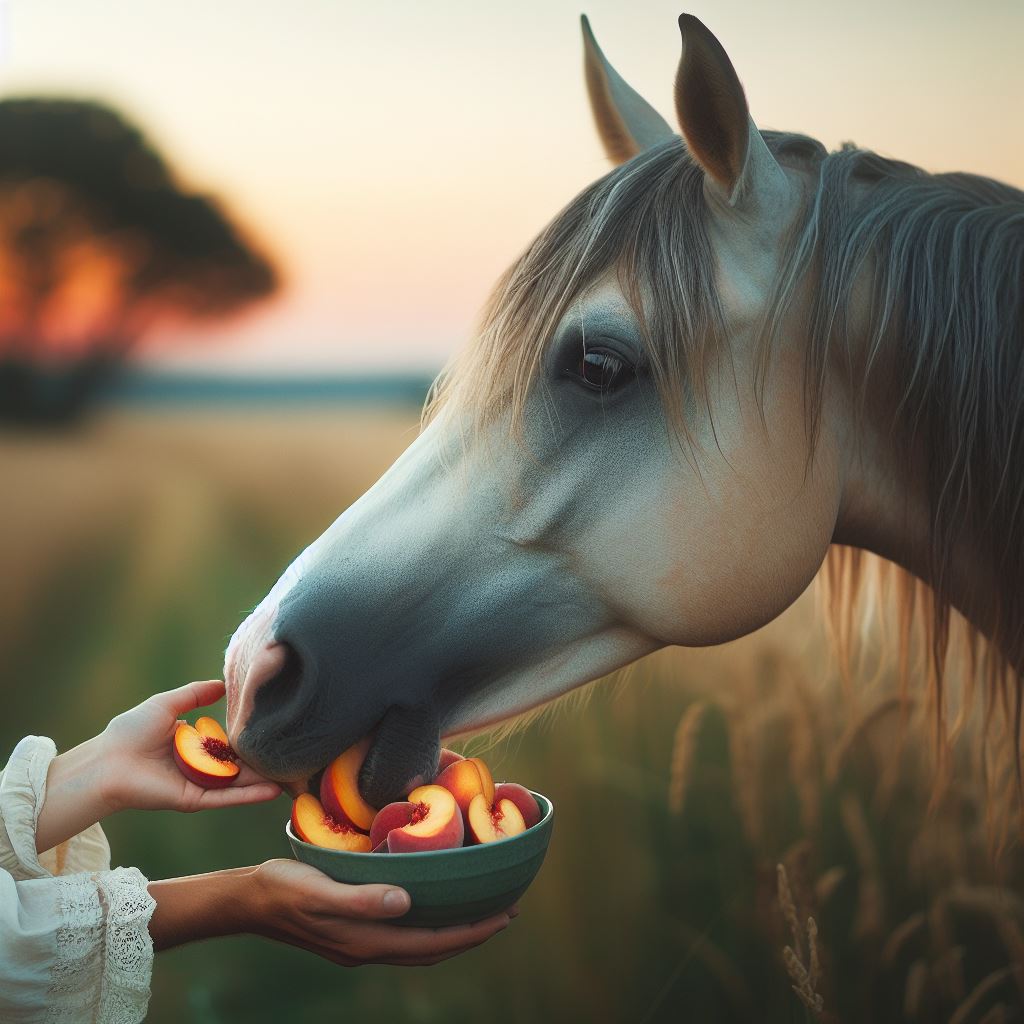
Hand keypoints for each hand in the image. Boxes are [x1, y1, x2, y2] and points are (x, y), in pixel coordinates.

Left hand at [99, 679, 281, 813]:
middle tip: (294, 757)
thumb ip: (194, 694)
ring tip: (294, 777)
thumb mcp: (167, 704)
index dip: (251, 737)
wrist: (108, 761)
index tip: (276, 730)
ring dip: (264, 780)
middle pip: (239, 764)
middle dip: (265, 763)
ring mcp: (199, 784)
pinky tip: (272, 791)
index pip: (229, 741)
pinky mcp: (194, 799)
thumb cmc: (131, 731)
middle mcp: (199, 765)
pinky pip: (225, 797)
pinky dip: (249, 795)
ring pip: (238, 782)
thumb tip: (222, 684)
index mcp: (193, 744)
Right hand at [250, 859, 513, 965]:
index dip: (473, 931)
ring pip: (420, 945)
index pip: (434, 941)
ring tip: (479, 911)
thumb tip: (406, 902)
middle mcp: (369, 948)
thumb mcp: (321, 890)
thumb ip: (362, 899)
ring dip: (453, 932)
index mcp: (368, 940)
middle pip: (434, 948)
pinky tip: (431, 906)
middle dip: (472, 933)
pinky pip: (404, 936)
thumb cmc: (284, 887)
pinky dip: (428, 926)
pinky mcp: (353, 933)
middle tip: (507, 911)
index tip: (506, 914)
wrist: (248, 900)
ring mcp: (361, 943)